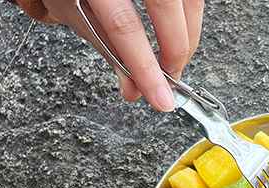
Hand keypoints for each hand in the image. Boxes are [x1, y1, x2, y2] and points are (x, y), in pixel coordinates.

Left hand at [44, 0, 204, 111]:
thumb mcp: (77, 15)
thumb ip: (108, 50)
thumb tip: (135, 87)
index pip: (125, 26)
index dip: (146, 67)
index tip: (160, 97)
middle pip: (165, 7)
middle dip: (176, 51)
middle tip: (171, 78)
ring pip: (188, 1)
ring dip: (189, 35)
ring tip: (175, 57)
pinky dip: (190, 18)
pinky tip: (182, 32)